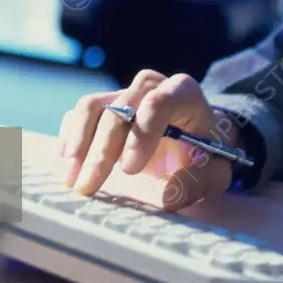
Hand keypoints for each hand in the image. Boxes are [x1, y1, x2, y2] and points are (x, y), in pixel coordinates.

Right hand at [56, 70, 235, 210]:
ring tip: (72, 178)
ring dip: (78, 142)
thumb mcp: (215, 170)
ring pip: (93, 106)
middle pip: (120, 109)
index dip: (141, 134)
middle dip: (102, 150)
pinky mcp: (103, 103)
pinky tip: (68, 166)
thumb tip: (167, 196)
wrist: (195, 134)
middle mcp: (150, 86)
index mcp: (184, 94)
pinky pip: (79, 113)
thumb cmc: (205, 151)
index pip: (159, 103)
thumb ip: (197, 181)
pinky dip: (70, 138)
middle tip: (90, 185)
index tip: (129, 169)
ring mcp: (123, 92)